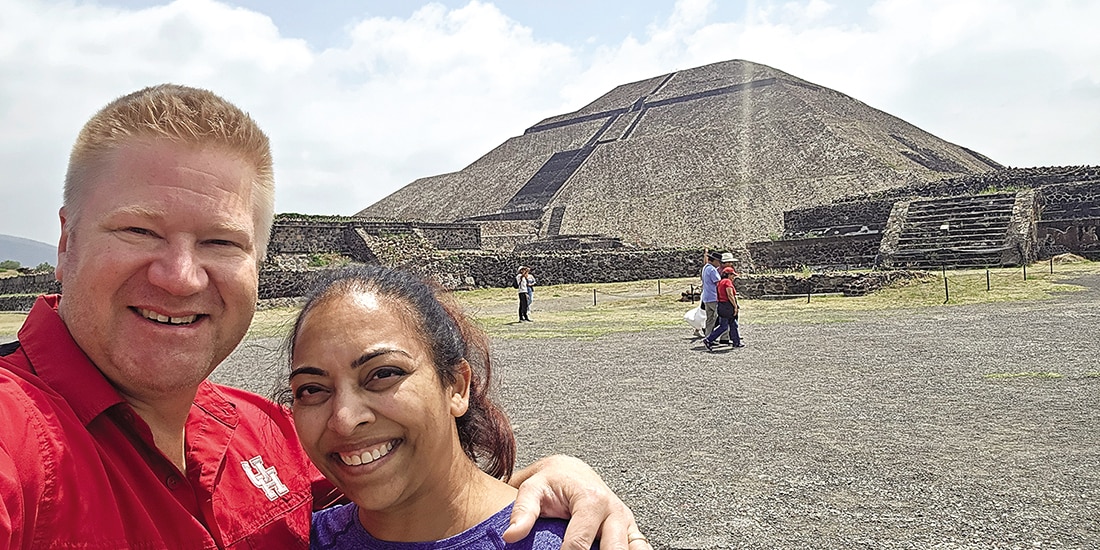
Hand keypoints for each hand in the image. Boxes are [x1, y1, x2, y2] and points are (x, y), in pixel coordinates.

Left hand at [503, 455, 650, 549]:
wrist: (571, 470)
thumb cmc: (551, 480)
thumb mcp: (532, 488)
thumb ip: (522, 511)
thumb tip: (511, 535)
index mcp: (592, 500)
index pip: (579, 545)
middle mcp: (615, 511)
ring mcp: (626, 522)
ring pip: (634, 549)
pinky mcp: (631, 530)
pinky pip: (640, 548)